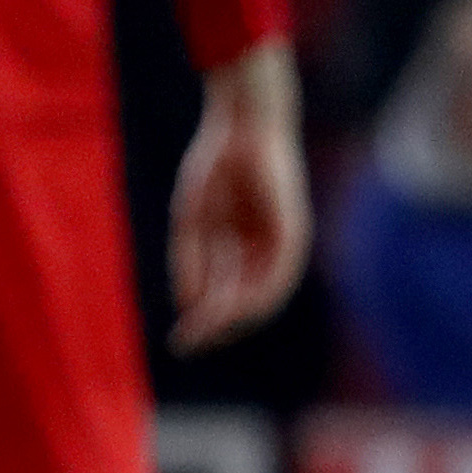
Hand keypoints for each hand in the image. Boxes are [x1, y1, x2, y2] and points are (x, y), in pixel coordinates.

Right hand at [170, 39, 310, 350]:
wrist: (242, 128)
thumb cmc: (214, 166)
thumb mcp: (192, 221)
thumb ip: (191, 261)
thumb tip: (189, 305)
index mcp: (239, 245)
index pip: (224, 293)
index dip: (202, 318)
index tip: (180, 338)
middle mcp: (263, 249)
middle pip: (241, 299)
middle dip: (215, 324)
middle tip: (189, 344)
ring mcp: (280, 242)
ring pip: (261, 293)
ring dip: (234, 316)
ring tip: (207, 332)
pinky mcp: (292, 233)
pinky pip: (278, 275)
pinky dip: (257, 295)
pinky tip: (233, 309)